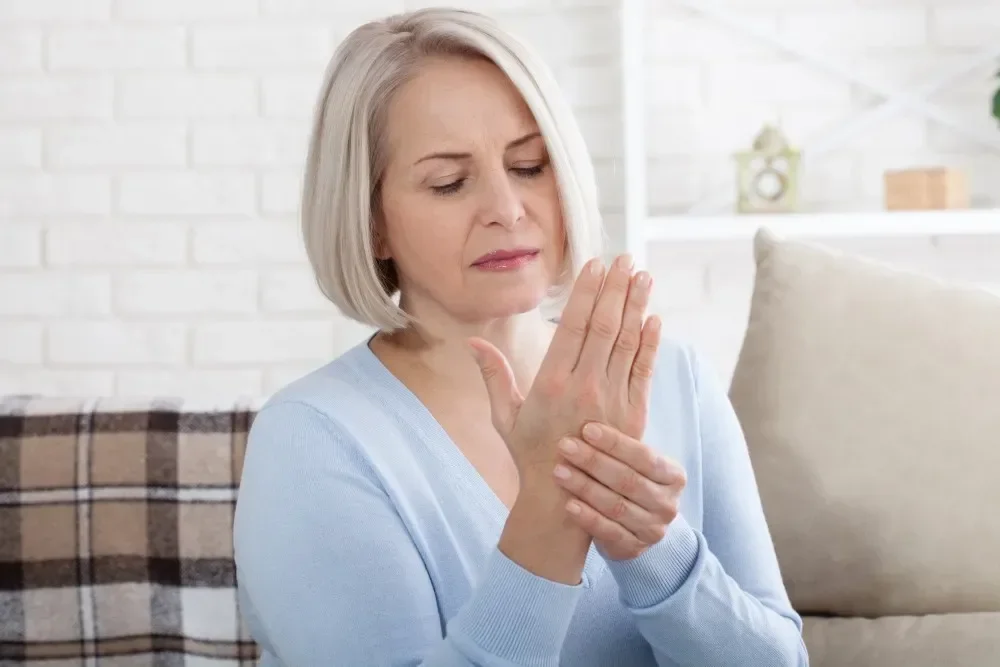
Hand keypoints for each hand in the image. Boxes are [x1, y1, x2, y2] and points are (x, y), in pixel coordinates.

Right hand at [468, 254, 652, 479]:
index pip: (573, 325)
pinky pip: (644, 371)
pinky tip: (654, 319)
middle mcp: (584, 387)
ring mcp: (612, 401)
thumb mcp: (503, 415)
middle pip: (605, 326)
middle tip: (625, 259)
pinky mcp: (633, 416)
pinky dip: (650, 343)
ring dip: (637, 306)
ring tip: (643, 276)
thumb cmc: (528, 454)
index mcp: (551, 382)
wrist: (562, 500)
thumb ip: (492, 375)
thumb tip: (472, 341)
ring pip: (627, 342)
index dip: (587, 292)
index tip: (596, 264)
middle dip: (616, 289)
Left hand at [552, 421, 686, 560]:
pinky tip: (568, 504)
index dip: (615, 443)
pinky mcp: (634, 548)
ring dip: (585, 488)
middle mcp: (667, 503)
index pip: (644, 456)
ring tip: (559, 471)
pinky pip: (609, 532)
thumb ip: (624, 433)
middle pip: (628, 480)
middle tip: (565, 445)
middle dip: (594, 462)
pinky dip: (588, 517)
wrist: (633, 527)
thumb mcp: (634, 460)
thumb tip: (612, 387)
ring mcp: (652, 529)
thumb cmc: (626, 480)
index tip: (587, 428)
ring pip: (616, 506)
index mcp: (672, 475)